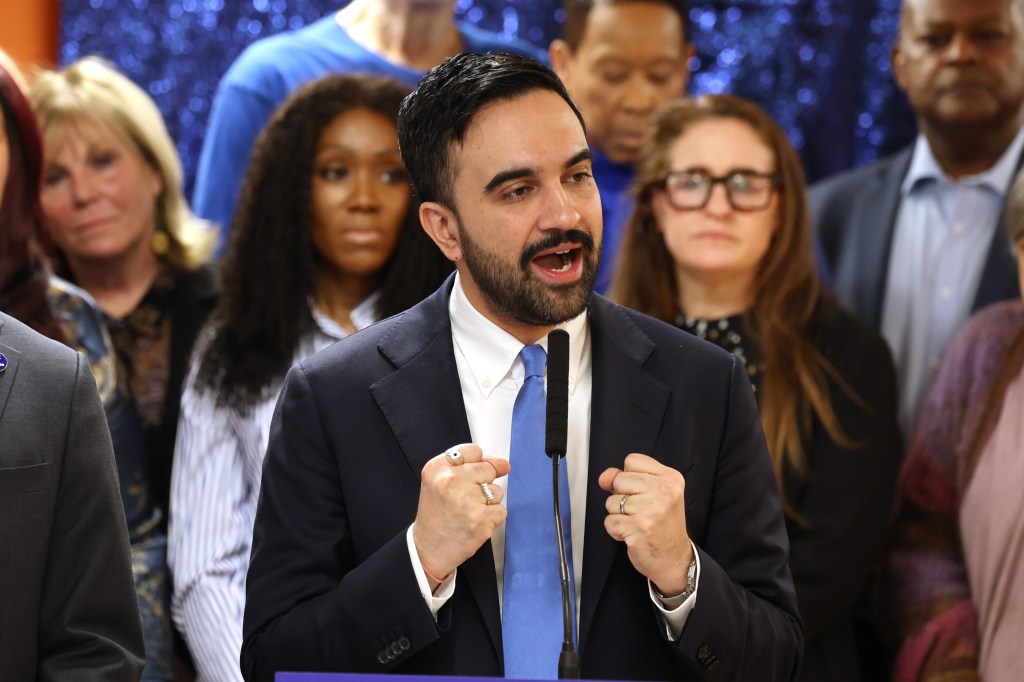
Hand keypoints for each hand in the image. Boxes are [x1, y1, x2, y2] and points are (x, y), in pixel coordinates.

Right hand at [412, 443, 509, 582]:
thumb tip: (503, 464)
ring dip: (488, 503)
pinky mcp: (480, 518)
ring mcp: (466, 499)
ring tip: (468, 513)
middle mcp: (450, 480)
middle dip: (483, 485)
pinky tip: (474, 524)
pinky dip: (492, 519)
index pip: (474, 451)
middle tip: (465, 500)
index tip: (468, 478)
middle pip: (488, 469)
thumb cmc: (437, 515)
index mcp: (437, 468)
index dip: (476, 465)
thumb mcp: (439, 482)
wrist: (428, 549)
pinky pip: (501, 510)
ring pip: (497, 491)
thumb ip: (468, 466)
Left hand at [598, 453, 693, 595]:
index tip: (643, 493)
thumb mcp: (653, 493)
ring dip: (619, 515)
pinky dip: (616, 530)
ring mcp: (651, 510)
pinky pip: (609, 521)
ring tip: (637, 523)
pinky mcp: (638, 528)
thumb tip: (604, 477)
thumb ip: (626, 478)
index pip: (632, 460)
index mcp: (670, 478)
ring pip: (611, 502)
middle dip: (622, 497)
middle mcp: (664, 491)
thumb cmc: (662, 525)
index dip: (630, 478)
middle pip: (619, 480)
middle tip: (641, 511)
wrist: (674, 559)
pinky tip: (632, 533)